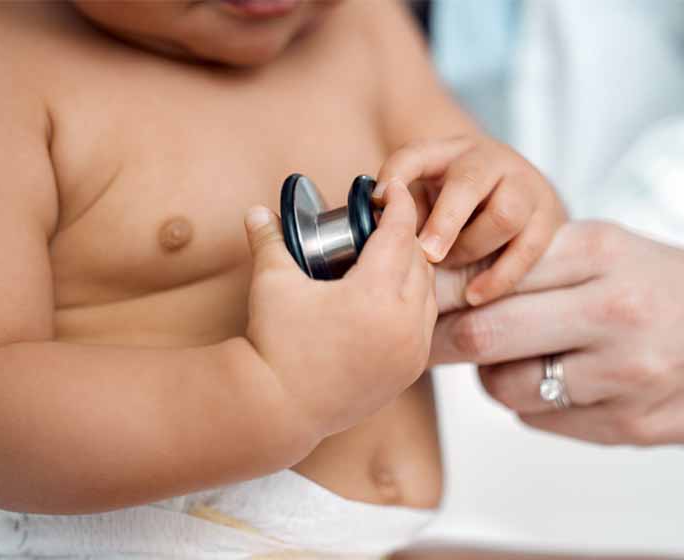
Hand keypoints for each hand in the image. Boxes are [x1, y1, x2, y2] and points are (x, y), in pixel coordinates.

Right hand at [243, 182, 436, 437]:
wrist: (277, 410)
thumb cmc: (274, 344)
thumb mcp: (272, 284)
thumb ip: (269, 240)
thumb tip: (255, 211)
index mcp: (376, 294)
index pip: (400, 233)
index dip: (398, 204)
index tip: (391, 188)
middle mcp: (403, 322)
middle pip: (419, 259)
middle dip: (404, 235)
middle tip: (382, 222)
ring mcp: (411, 349)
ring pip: (428, 292)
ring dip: (414, 269)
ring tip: (389, 256)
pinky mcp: (409, 370)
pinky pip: (425, 323)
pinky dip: (415, 302)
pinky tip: (395, 294)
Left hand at [375, 135, 566, 306]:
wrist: (520, 195)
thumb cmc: (459, 205)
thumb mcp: (427, 196)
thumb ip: (405, 211)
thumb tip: (376, 236)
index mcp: (450, 152)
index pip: (417, 154)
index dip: (396, 174)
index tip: (380, 200)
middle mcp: (490, 161)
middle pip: (469, 183)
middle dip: (444, 221)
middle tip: (427, 254)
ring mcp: (524, 186)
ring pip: (504, 215)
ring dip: (472, 248)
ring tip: (451, 266)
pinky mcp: (549, 218)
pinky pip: (528, 249)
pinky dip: (500, 277)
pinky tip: (475, 295)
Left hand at [431, 222, 683, 445]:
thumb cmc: (672, 288)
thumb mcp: (611, 249)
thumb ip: (534, 263)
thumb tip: (447, 286)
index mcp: (600, 251)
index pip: (487, 271)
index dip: (441, 290)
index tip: (419, 297)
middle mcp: (612, 310)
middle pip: (484, 334)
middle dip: (447, 341)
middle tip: (436, 339)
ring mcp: (623, 374)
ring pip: (505, 387)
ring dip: (494, 376)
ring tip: (519, 358)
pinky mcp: (629, 426)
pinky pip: (540, 420)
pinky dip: (533, 404)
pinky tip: (563, 383)